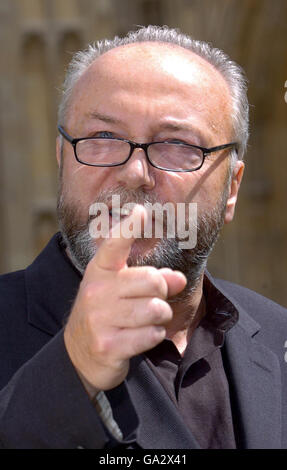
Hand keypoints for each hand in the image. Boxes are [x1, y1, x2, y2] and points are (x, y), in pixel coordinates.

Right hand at [64, 205, 186, 394]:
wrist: (79, 354)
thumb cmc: (107, 313)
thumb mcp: (122, 291)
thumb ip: (153, 280)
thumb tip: (179, 278)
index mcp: (99, 271)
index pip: (114, 245)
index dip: (129, 228)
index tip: (141, 211)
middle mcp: (96, 291)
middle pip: (153, 280)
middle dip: (162, 292)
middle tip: (152, 300)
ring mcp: (99, 318)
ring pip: (155, 309)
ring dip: (160, 317)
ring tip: (146, 320)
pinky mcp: (108, 344)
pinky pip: (151, 334)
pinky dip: (153, 336)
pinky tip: (139, 337)